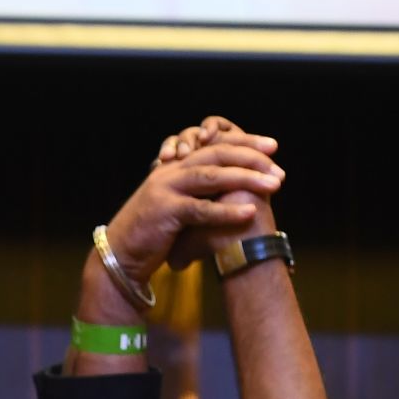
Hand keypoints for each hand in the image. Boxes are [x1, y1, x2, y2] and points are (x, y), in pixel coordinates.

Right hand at [105, 138, 282, 288]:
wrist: (121, 255)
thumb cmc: (153, 235)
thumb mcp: (177, 207)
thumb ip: (200, 194)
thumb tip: (236, 191)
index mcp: (175, 167)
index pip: (214, 146)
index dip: (244, 143)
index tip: (272, 147)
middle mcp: (171, 172)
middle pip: (216, 154)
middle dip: (251, 156)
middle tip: (278, 161)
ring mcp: (166, 190)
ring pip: (212, 177)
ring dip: (246, 179)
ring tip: (274, 183)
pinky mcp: (165, 212)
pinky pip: (201, 210)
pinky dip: (226, 211)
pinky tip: (250, 212)